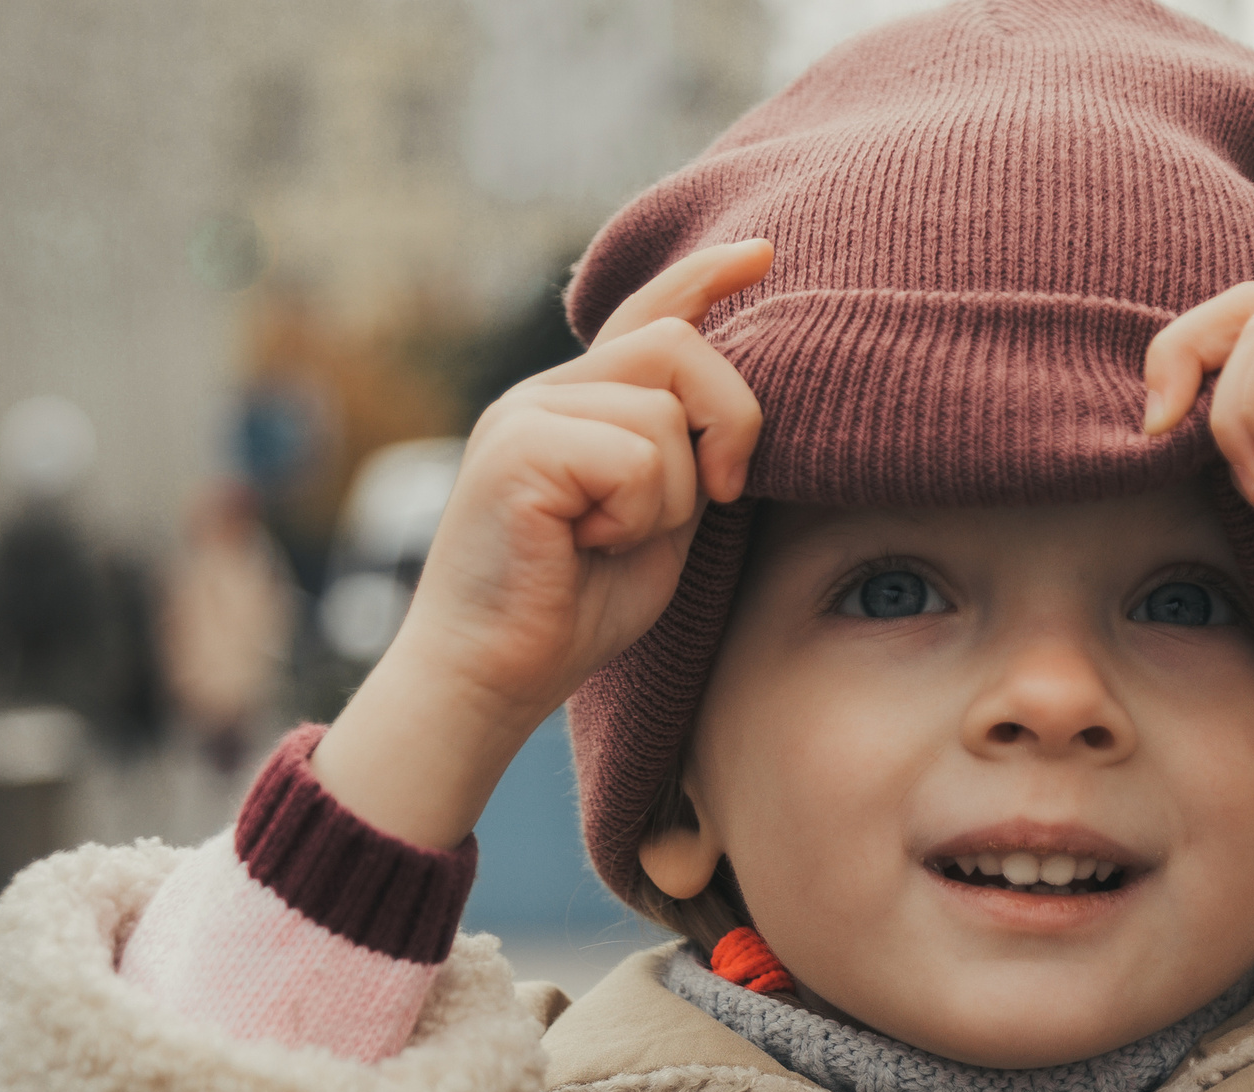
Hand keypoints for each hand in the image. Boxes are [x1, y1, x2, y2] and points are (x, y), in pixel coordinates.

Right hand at [313, 239, 772, 846]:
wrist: (491, 676)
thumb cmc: (572, 613)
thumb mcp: (656, 523)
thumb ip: (685, 458)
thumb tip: (730, 409)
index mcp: (579, 404)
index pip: (650, 317)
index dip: (706, 279)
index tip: (762, 254)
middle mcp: (547, 392)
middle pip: (680, 347)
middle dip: (731, 421)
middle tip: (719, 495)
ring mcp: (526, 412)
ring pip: (665, 416)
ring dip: (668, 499)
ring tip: (608, 541)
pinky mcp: (518, 447)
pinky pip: (634, 458)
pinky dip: (634, 516)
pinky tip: (584, 546)